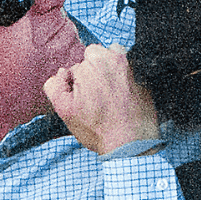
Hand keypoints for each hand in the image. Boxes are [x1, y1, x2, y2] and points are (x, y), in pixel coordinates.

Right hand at [43, 44, 159, 154]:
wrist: (131, 143)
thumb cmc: (97, 128)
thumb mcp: (64, 109)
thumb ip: (55, 85)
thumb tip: (63, 72)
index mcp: (95, 62)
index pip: (79, 63)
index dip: (77, 79)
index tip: (83, 95)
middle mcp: (116, 59)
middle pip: (98, 56)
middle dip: (94, 71)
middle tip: (95, 96)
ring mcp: (134, 68)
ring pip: (115, 59)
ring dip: (110, 71)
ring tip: (108, 95)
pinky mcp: (145, 80)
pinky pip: (131, 73)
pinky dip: (126, 81)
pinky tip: (122, 100)